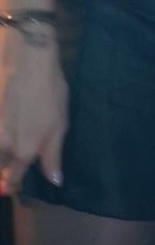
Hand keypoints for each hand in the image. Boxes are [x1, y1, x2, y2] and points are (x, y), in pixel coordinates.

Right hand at [0, 28, 67, 195]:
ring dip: (2, 151)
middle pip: (0, 165)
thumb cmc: (49, 90)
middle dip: (5, 169)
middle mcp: (2, 144)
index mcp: (24, 150)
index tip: (15, 187)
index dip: (14, 184)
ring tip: (10, 147)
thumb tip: (54, 181)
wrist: (25, 58)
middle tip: (12, 168)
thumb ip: (52, 155)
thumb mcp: (59, 124)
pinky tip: (7, 128)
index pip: (14, 179)